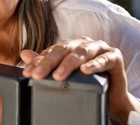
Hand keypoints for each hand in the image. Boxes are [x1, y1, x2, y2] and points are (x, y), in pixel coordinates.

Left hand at [20, 37, 139, 123]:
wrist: (112, 97)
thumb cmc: (87, 82)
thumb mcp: (64, 74)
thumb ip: (46, 63)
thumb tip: (24, 53)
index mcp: (70, 45)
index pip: (51, 51)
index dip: (38, 62)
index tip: (27, 72)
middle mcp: (84, 43)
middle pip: (64, 49)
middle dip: (49, 62)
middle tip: (38, 75)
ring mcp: (100, 48)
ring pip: (82, 52)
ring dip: (69, 63)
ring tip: (58, 75)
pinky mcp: (115, 57)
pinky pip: (106, 59)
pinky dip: (96, 64)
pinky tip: (86, 70)